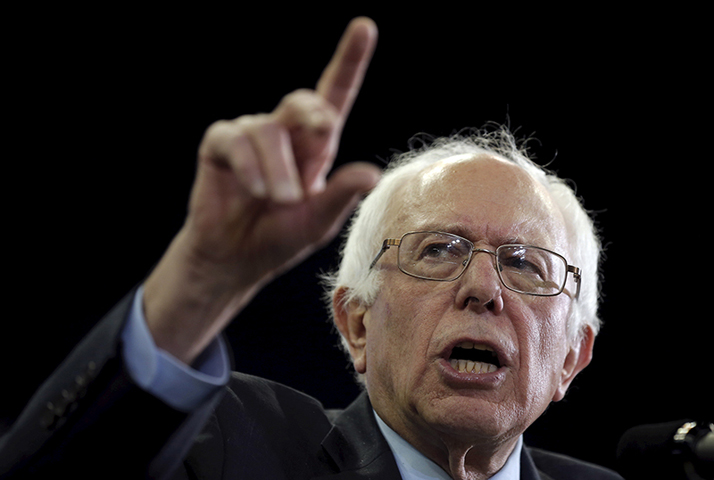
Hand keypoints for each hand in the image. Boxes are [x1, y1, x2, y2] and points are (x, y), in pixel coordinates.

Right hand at [143, 18, 379, 363]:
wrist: (236, 259)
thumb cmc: (280, 238)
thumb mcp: (318, 220)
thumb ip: (340, 195)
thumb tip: (372, 173)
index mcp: (315, 147)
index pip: (334, 96)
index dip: (349, 61)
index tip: (364, 27)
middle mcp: (285, 132)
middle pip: (303, 101)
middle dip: (313, 116)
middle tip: (322, 138)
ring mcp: (250, 134)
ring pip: (268, 129)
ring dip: (278, 169)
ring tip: (279, 201)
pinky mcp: (220, 144)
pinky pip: (235, 139)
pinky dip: (249, 166)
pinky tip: (256, 191)